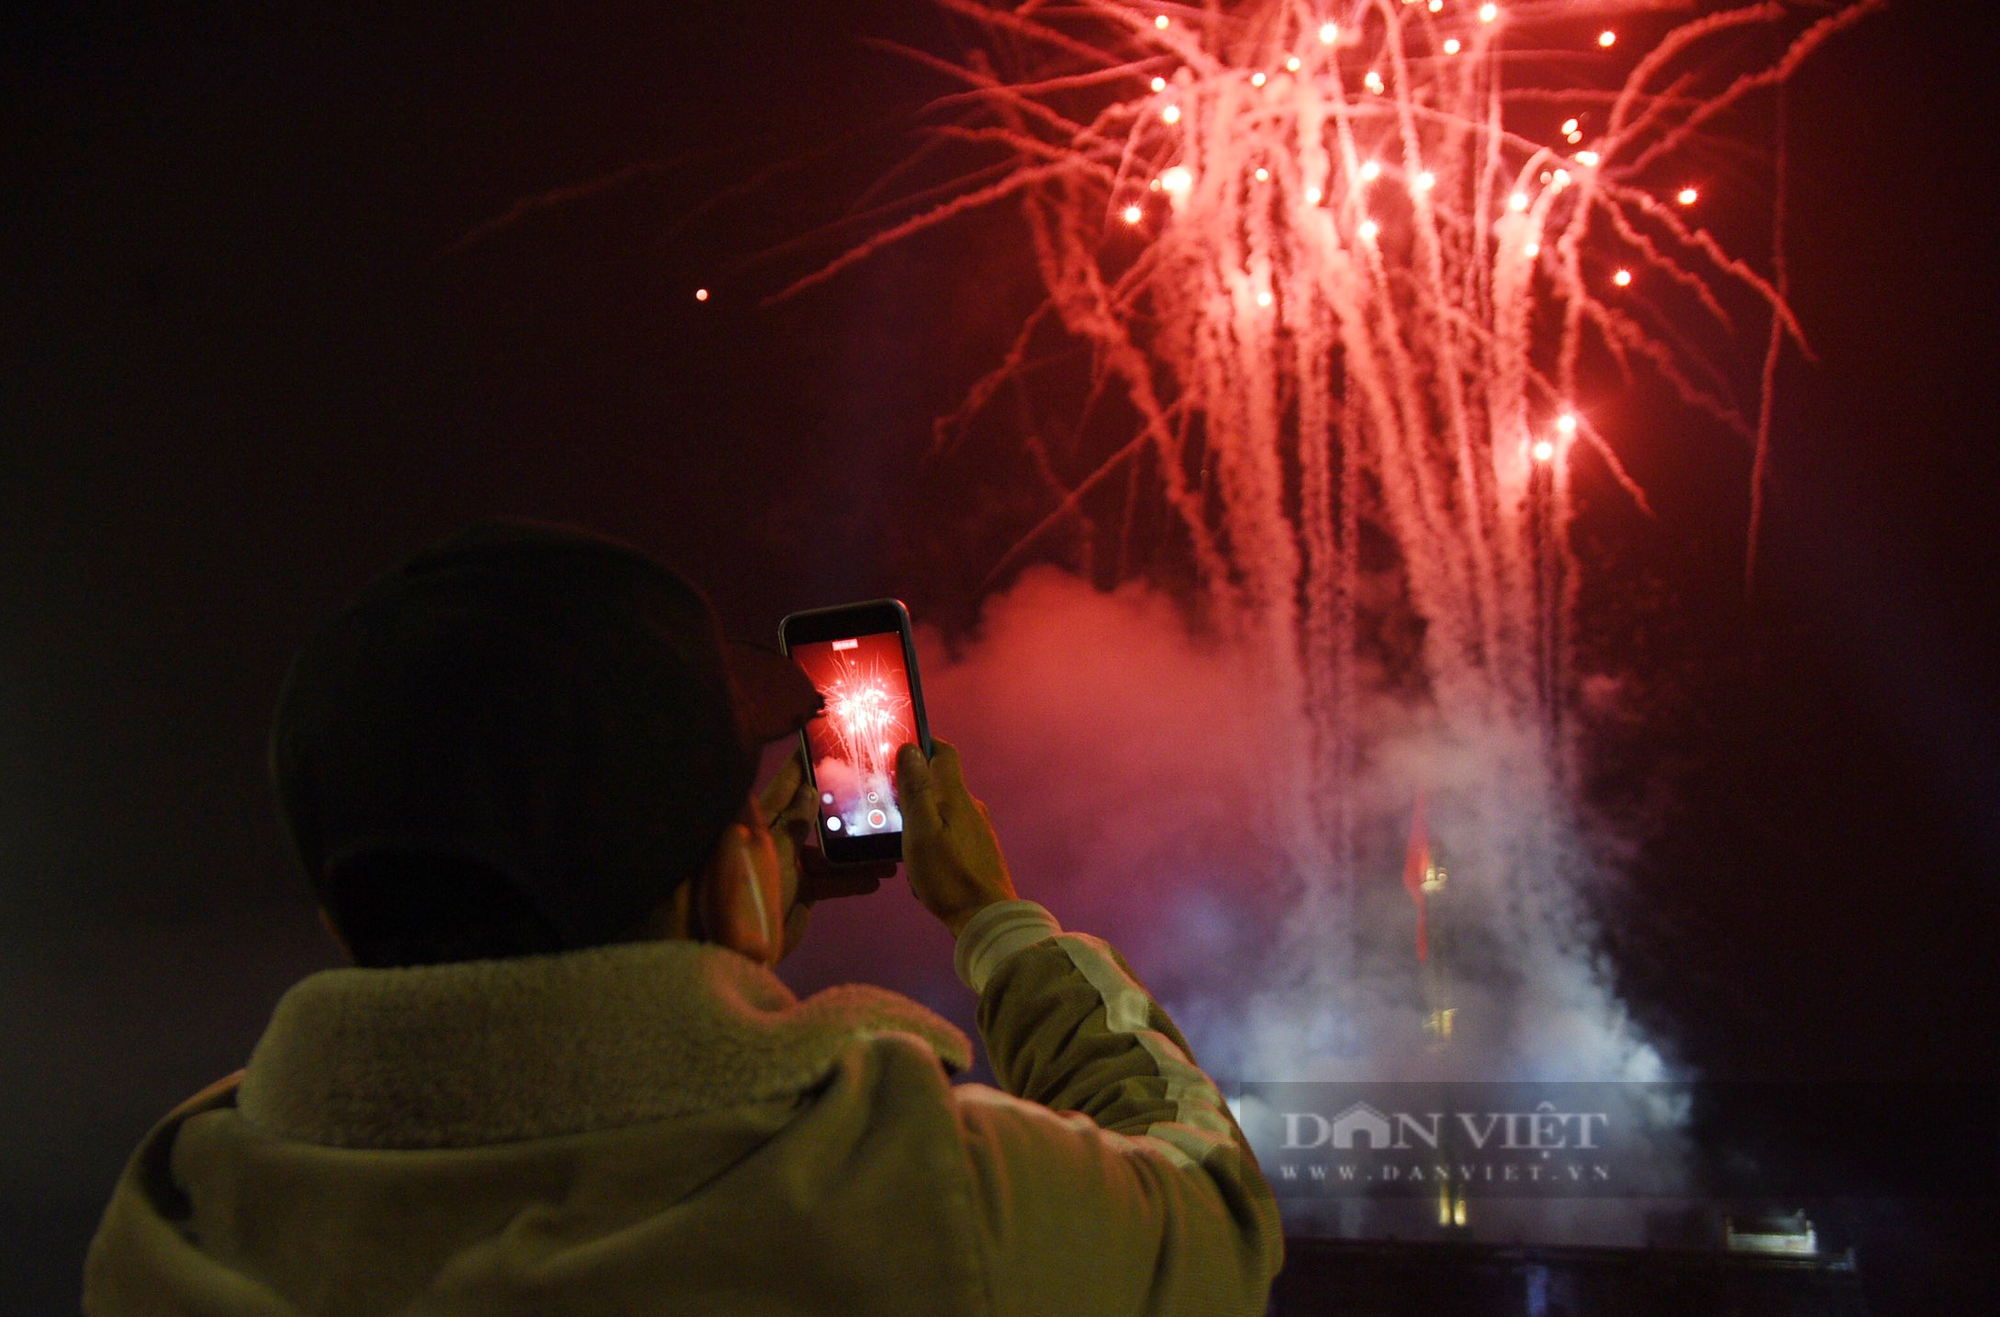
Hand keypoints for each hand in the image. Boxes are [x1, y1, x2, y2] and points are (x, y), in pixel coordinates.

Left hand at [759, 751, 893, 960]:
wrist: (740, 950)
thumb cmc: (750, 892)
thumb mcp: (773, 852)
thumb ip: (794, 823)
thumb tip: (810, 791)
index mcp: (759, 823)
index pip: (783, 787)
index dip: (801, 766)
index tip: (819, 743)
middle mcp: (773, 838)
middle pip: (811, 816)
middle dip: (840, 806)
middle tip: (868, 786)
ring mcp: (787, 865)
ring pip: (826, 851)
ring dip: (854, 852)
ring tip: (886, 848)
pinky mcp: (799, 890)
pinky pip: (828, 880)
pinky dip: (848, 881)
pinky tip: (876, 880)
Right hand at [895, 738, 1016, 936]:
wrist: (986, 917)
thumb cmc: (949, 875)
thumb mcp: (921, 831)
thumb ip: (916, 790)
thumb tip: (911, 749)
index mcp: (956, 796)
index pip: (944, 754)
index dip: (924, 744)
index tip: (902, 747)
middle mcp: (972, 808)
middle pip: (942, 783)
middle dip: (916, 786)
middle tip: (888, 798)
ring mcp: (978, 830)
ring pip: (946, 811)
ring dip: (924, 816)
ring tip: (901, 835)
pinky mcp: (979, 851)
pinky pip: (952, 833)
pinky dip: (935, 837)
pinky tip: (922, 859)